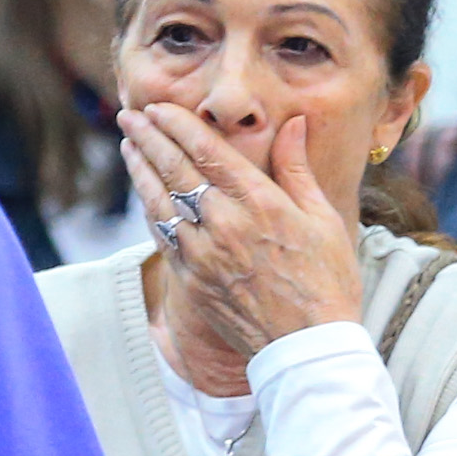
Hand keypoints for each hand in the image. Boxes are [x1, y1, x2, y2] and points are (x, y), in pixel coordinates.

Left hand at [120, 103, 361, 359]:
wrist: (308, 347)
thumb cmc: (327, 283)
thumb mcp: (323, 219)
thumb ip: (297, 169)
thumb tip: (293, 123)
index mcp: (259, 203)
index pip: (206, 150)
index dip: (177, 124)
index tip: (160, 108)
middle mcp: (225, 224)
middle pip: (175, 169)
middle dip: (149, 138)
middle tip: (131, 116)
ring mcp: (203, 255)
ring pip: (160, 202)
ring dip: (140, 170)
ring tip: (129, 146)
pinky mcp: (192, 282)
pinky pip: (162, 237)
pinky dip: (149, 210)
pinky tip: (143, 194)